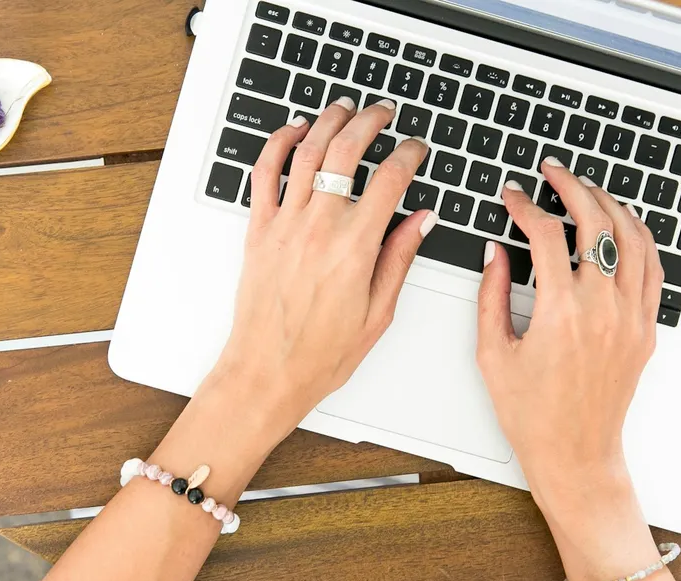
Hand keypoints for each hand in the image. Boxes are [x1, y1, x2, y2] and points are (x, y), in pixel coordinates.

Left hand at [208, 97, 432, 440]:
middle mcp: (318, 228)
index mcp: (355, 248)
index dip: (409, 154)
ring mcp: (285, 225)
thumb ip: (399, 258)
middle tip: (383, 113)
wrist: (267, 372)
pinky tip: (294, 131)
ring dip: (328, 122)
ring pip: (306, 152)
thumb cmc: (319, 354)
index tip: (417, 148)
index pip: (391, 180)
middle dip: (370, 122)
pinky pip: (264, 174)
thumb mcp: (378, 313)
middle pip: (346, 151)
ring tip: (344, 108)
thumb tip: (421, 220)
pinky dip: (278, 144)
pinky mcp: (259, 231)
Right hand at [476, 158, 662, 527]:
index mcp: (561, 313)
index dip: (525, 206)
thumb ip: (491, 295)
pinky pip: (652, 269)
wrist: (575, 454)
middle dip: (572, 187)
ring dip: (610, 204)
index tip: (512, 195)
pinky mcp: (645, 329)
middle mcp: (602, 309)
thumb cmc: (532, 414)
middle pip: (596, 223)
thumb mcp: (493, 353)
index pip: (546, 235)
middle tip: (553, 171)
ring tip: (588, 189)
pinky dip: (639, 237)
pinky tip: (622, 224)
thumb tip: (495, 250)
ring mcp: (631, 318)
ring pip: (632, 238)